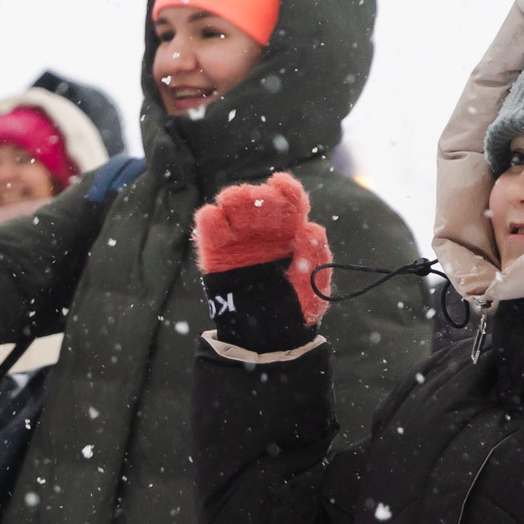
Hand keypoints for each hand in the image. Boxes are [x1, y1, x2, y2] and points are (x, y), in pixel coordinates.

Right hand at [193, 172, 331, 340]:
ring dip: (232, 201)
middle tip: (251, 197)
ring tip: (229, 202)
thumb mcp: (315, 286)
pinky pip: (210, 233)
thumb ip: (315, 257)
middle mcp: (265, 233)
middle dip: (255, 195)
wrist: (267, 339)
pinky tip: (212, 216)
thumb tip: (311, 228)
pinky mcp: (217, 256)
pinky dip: (209, 221)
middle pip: (260, 203)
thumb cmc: (296, 311)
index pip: (290, 203)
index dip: (286, 190)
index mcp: (292, 234)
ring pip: (233, 212)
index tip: (279, 184)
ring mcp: (239, 243)